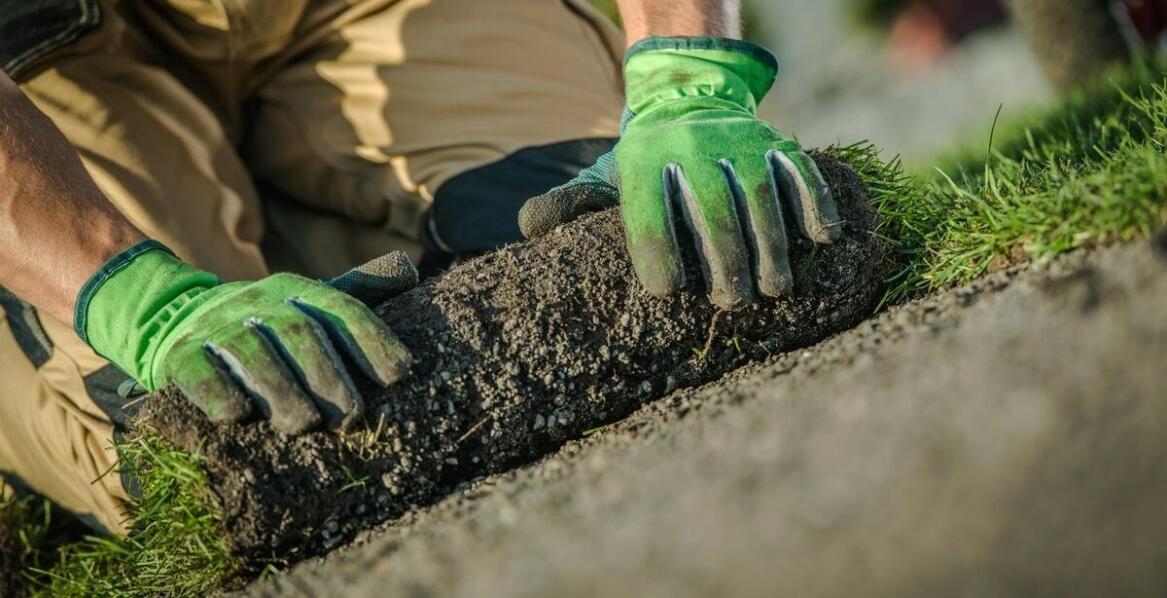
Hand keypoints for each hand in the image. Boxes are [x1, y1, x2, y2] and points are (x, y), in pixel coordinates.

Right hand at [77, 246, 416, 433]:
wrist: (169, 314)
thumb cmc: (261, 324)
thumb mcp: (303, 304)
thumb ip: (353, 296)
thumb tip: (411, 273)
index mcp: (295, 289)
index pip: (341, 309)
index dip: (372, 340)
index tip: (399, 375)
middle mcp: (258, 301)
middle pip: (300, 333)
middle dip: (329, 375)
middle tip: (351, 416)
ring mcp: (216, 325)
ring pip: (253, 351)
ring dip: (282, 390)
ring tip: (304, 425)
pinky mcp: (178, 353)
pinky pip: (197, 370)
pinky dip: (218, 393)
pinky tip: (237, 417)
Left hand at [519, 37, 840, 308]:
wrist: (689, 99)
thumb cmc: (646, 161)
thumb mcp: (607, 176)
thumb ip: (572, 203)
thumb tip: (530, 227)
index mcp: (643, 161)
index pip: (649, 213)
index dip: (657, 254)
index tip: (668, 294)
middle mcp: (691, 148)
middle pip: (712, 210)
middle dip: (724, 262)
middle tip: (731, 302)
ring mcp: (739, 143)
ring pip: (760, 197)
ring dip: (771, 247)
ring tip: (774, 291)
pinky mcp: (776, 143)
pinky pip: (802, 173)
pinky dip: (815, 204)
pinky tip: (822, 240)